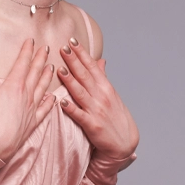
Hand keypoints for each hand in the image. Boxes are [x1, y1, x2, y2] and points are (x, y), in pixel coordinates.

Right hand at [0, 41, 55, 161]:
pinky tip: (53, 98)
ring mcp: (31, 108)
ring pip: (42, 89)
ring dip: (47, 77)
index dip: (27, 50)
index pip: (22, 63)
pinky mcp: (33, 122)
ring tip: (52, 68)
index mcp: (15, 85)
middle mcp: (26, 95)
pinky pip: (44, 110)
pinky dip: (49, 103)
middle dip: (40, 59)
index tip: (32, 40)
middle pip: (35, 73)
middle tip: (46, 49)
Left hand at [58, 38, 138, 158]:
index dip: (82, 54)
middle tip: (63, 48)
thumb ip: (103, 77)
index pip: (92, 67)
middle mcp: (102, 97)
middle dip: (74, 62)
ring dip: (70, 81)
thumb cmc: (116, 118)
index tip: (72, 41)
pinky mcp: (92, 126)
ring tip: (60, 69)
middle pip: (85, 76)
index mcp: (106, 87)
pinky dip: (71, 109)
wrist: (124, 143)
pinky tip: (62, 103)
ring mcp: (97, 111)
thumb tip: (100, 61)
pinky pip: (80, 116)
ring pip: (81, 93)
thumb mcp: (112, 95)